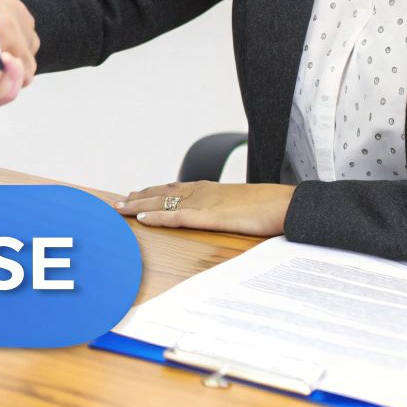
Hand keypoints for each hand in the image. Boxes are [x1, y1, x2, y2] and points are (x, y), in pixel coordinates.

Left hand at [113, 181, 293, 236]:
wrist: (286, 205)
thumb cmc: (270, 207)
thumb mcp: (243, 207)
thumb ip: (228, 210)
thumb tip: (224, 216)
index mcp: (211, 189)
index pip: (175, 188)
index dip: (154, 191)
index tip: (138, 194)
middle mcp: (202, 191)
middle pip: (162, 192)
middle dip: (140, 197)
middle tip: (120, 202)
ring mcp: (204, 202)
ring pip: (163, 201)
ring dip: (140, 205)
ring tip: (121, 208)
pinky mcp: (208, 216)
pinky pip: (176, 216)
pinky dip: (157, 216)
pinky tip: (142, 218)